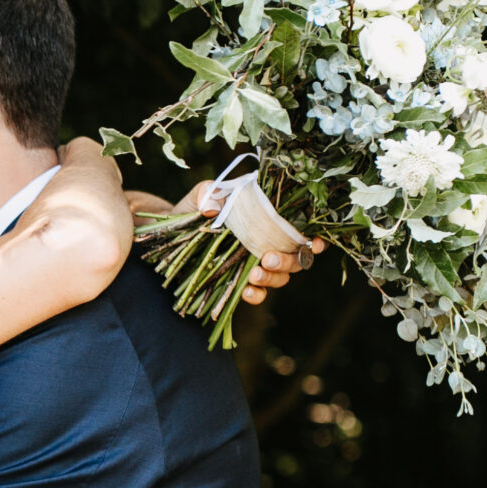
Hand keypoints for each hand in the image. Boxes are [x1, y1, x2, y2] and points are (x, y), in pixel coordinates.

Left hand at [174, 179, 326, 305]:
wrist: (171, 232)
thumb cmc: (195, 207)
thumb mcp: (201, 193)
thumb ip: (208, 192)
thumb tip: (212, 207)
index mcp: (270, 218)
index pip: (303, 230)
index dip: (315, 240)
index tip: (314, 244)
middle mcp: (269, 242)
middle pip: (296, 258)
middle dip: (287, 261)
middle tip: (267, 258)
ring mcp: (256, 263)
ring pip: (281, 277)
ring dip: (272, 278)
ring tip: (254, 274)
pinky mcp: (240, 281)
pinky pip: (258, 293)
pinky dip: (256, 295)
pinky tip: (246, 292)